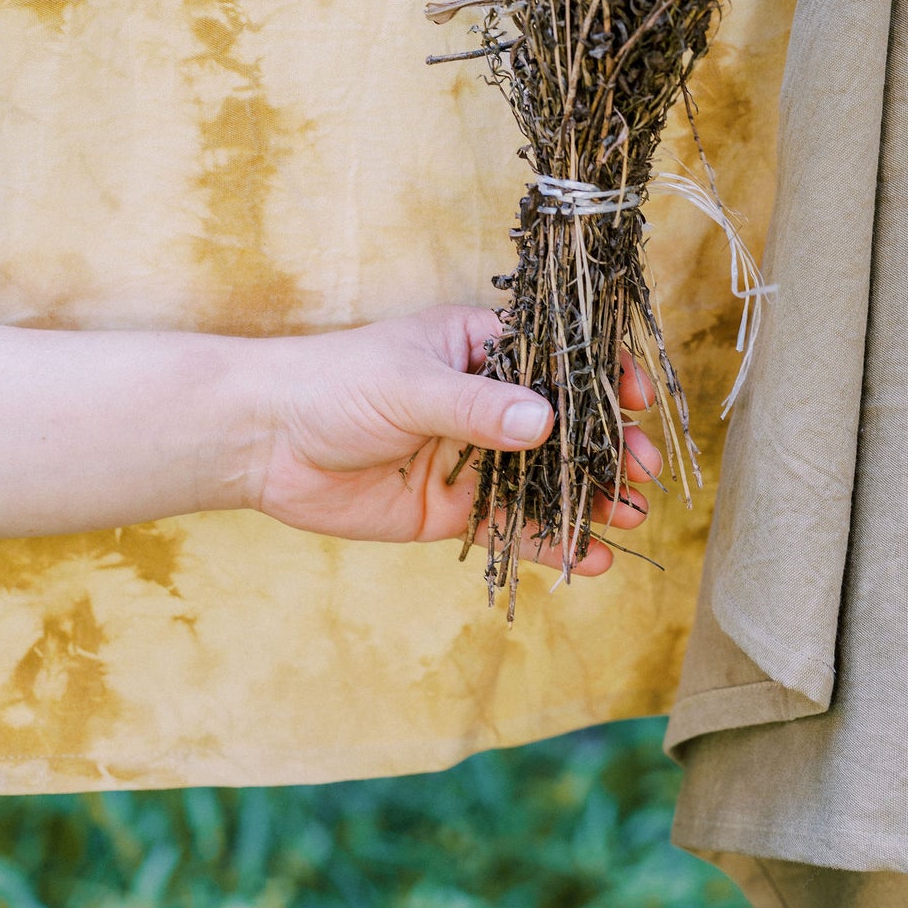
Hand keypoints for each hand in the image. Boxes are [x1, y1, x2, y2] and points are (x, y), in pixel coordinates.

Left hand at [246, 305, 659, 573]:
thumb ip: (478, 407)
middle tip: (644, 471)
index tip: (636, 401)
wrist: (263, 442)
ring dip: (590, 496)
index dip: (603, 377)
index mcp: (480, 346)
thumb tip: (545, 422)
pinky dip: (551, 543)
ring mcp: (472, 456)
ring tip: (633, 516)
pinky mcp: (452, 507)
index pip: (558, 357)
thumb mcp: (410, 384)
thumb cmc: (334, 384)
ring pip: (546, 477)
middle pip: (563, 423)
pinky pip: (512, 525)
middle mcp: (484, 399)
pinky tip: (591, 560)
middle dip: (607, 447)